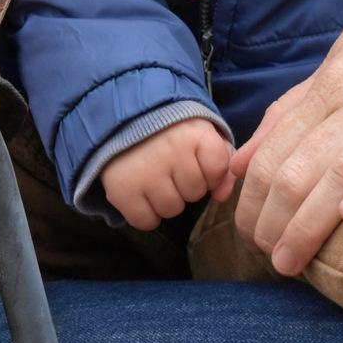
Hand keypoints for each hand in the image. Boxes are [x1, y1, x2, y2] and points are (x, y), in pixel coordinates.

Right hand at [101, 117, 234, 230]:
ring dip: (165, 199)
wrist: (120, 121)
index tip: (193, 158)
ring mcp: (145, 171)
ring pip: (172, 209)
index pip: (217, 170)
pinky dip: (145, 213)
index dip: (208, 170)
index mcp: (193, 133)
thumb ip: (222, 163)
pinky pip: (146, 221)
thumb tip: (222, 196)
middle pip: (195, 193)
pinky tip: (141, 192)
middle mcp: (171, 151)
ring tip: (154, 178)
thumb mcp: (200, 135)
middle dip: (185, 185)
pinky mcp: (122, 189)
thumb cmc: (169, 132)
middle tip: (169, 167)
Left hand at [228, 0, 342, 275]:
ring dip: (309, 221)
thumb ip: (299, 105)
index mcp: (335, 82)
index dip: (253, 198)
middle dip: (272, 220)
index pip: (276, 149)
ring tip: (293, 261)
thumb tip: (246, 156)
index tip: (246, 233)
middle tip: (265, 259)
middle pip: (300, 167)